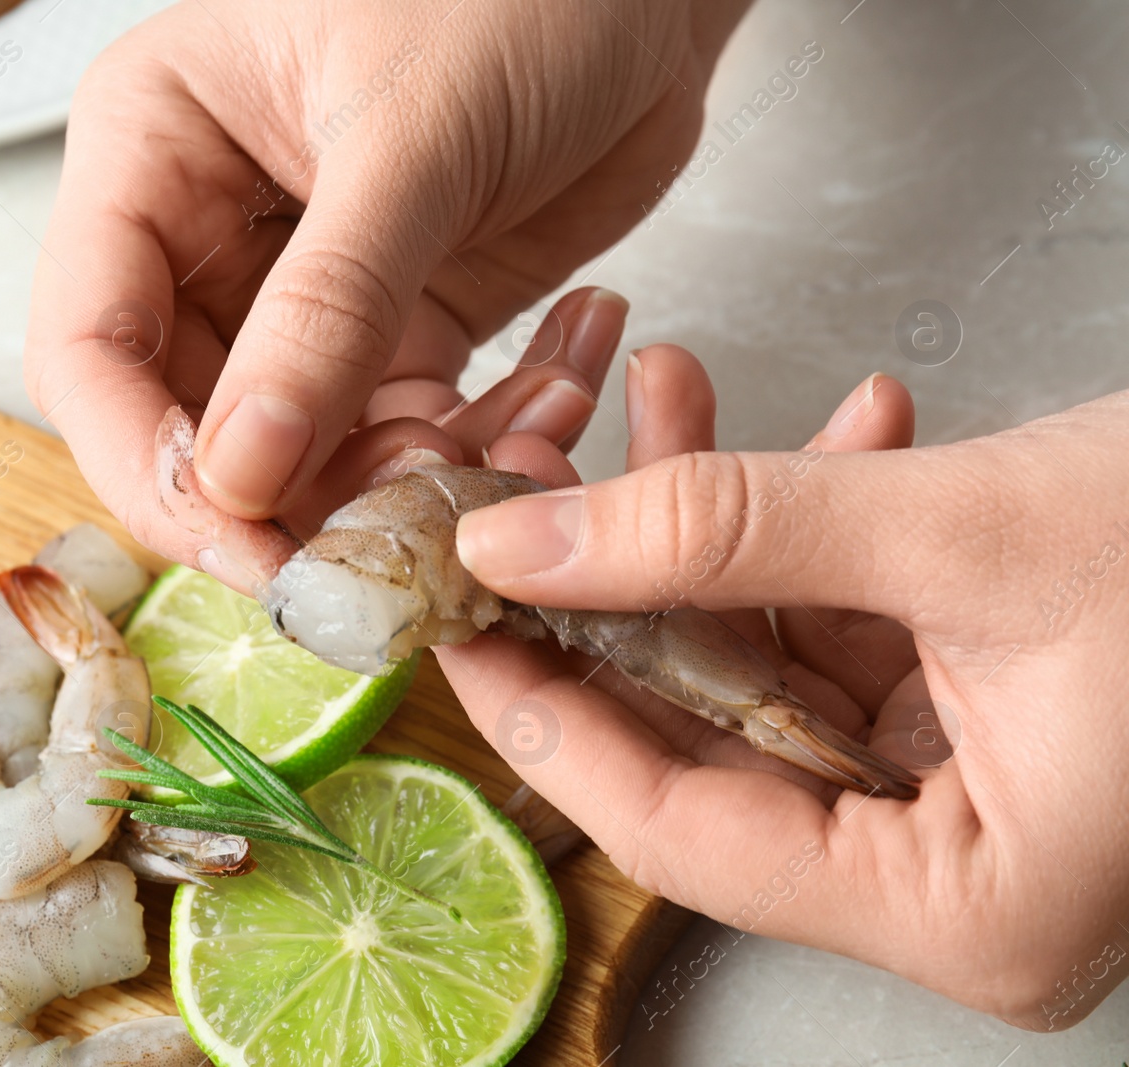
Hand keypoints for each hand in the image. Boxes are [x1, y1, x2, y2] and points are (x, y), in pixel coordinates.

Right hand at [25, 0, 751, 574]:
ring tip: (492, 456)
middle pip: (188, 423)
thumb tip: (242, 474)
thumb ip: (327, 309)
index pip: (89, 347)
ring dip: (393, 487)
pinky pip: (402, 436)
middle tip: (379, 541)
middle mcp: (211, 231)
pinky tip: (546, 404)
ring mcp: (306, 291)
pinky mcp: (402, 326)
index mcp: (155, 150)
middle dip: (285, 498)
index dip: (148, 464)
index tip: (240, 540)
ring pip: (302, 452)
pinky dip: (467, 455)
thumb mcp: (412, 137)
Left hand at [444, 349, 1128, 1029]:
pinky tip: (830, 429)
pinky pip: (862, 634)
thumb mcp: (961, 534)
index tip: (455, 626)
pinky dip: (828, 534)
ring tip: (670, 405)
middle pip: (718, 742)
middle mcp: (965, 883)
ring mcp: (982, 805)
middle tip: (535, 490)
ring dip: (725, 531)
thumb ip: (724, 532)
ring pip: (781, 667)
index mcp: (966, 913)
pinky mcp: (998, 722)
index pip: (682, 830)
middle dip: (629, 590)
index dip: (549, 718)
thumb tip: (525, 539)